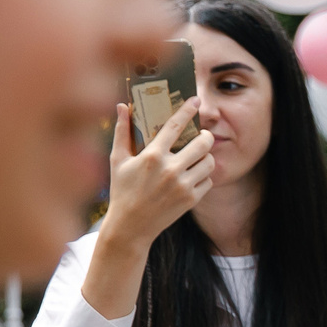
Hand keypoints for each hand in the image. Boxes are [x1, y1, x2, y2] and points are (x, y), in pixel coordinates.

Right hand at [98, 99, 212, 252]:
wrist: (130, 227)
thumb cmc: (121, 190)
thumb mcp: (117, 160)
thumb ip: (122, 131)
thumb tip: (123, 105)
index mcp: (152, 156)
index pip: (175, 126)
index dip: (187, 110)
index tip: (196, 100)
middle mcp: (170, 170)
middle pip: (203, 143)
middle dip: (206, 136)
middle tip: (203, 135)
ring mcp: (183, 186)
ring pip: (209, 162)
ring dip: (206, 156)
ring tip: (198, 156)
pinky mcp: (191, 199)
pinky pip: (208, 180)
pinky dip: (204, 176)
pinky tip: (194, 175)